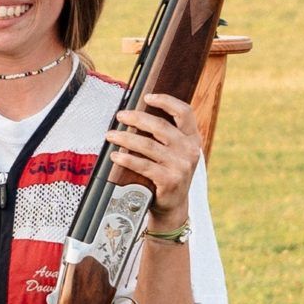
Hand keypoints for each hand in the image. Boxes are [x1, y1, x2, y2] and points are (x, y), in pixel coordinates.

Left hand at [106, 91, 202, 230]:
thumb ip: (165, 134)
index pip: (185, 112)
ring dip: (125, 138)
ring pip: (147, 145)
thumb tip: (136, 113)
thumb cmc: (168, 173)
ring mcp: (181, 166)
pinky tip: (116, 155)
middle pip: (160, 126)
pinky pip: (143, 165)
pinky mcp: (169, 180)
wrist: (173, 205)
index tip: (147, 97)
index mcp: (192, 139)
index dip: (166, 101)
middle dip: (136, 118)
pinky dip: (126, 159)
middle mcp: (189, 150)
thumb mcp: (175, 152)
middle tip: (120, 116)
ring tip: (111, 135)